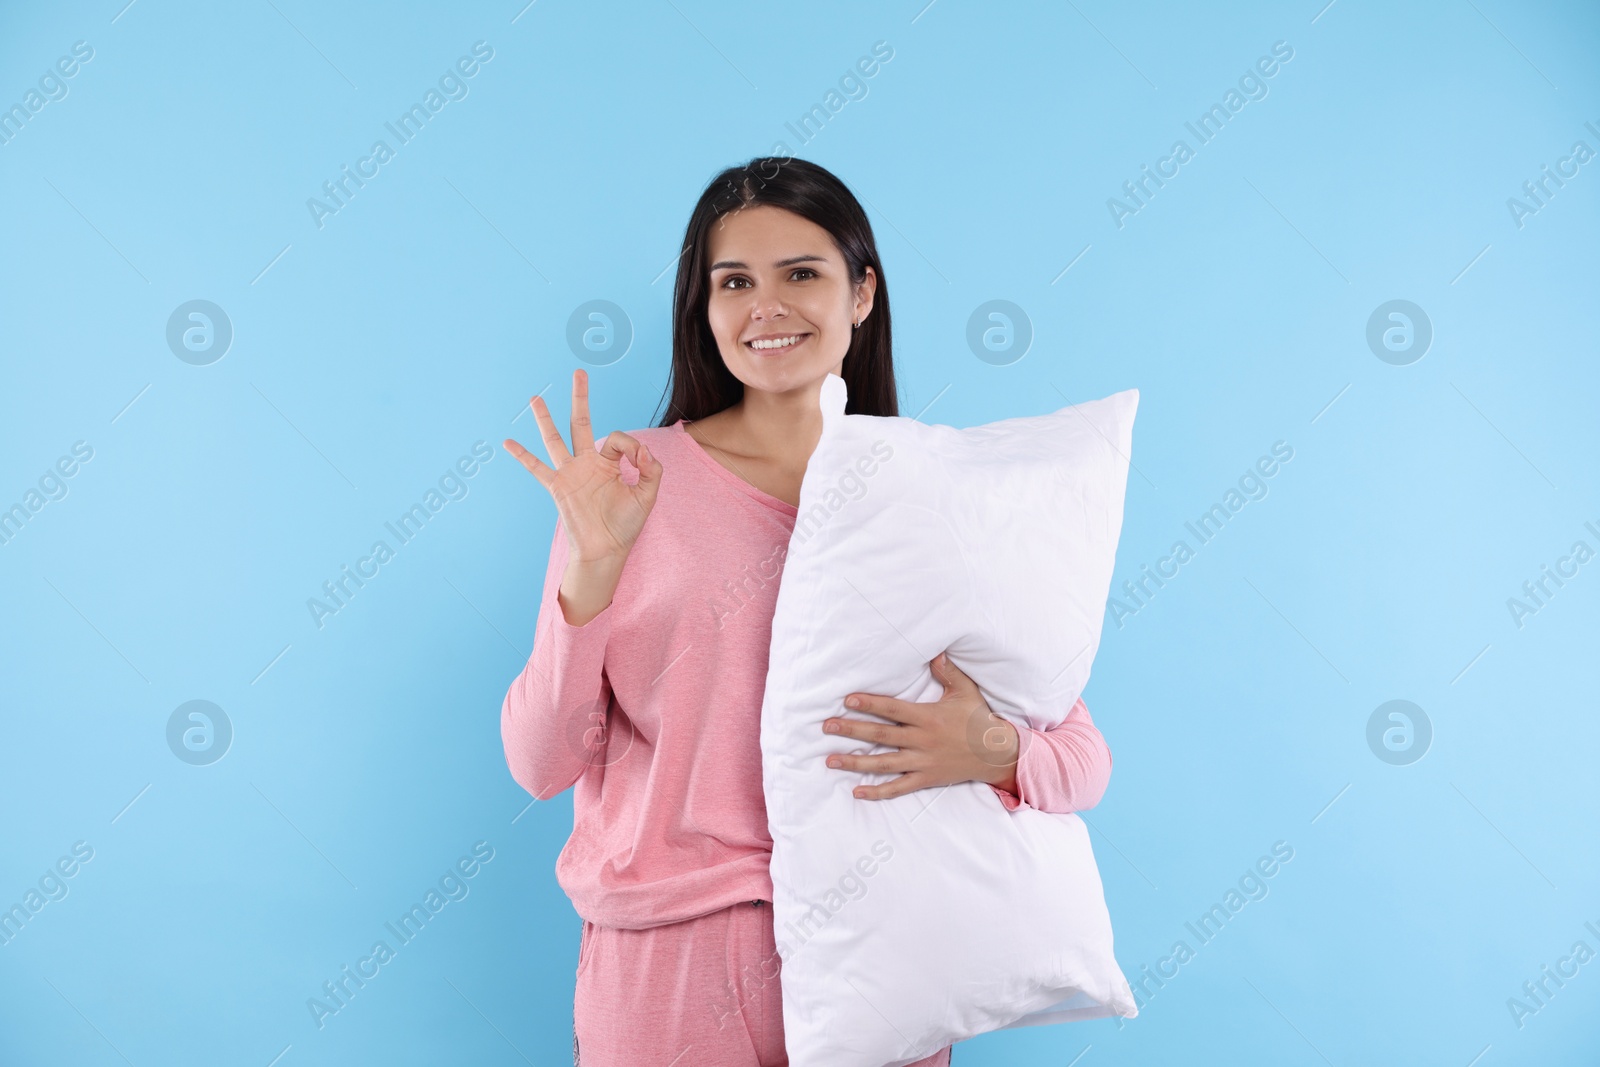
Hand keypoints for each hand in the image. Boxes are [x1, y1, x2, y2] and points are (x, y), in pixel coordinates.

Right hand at [503, 368, 662, 564]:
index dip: (631, 446)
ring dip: (545, 418)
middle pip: (582, 423)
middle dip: (580, 398)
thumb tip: (641, 449)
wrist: (606, 550)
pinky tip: (507, 443)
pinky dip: (522, 456)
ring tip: (535, 398)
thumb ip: (651, 469)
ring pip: (556, 439)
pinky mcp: (558, 487)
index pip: (617, 438)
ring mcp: (570, 473)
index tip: (639, 460)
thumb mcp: (647, 495)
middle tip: (579, 373)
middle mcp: (587, 463)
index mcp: (609, 463)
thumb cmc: (626, 525)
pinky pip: (537, 469)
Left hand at [821, 653, 1021, 800]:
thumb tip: (935, 650)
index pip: (893, 710)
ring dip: (856, 762)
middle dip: (852, 730)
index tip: (847, 700)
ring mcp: (922, 763)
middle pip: (881, 735)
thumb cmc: (978, 719)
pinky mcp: (925, 779)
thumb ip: (948, 671)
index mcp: (928, 717)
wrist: (996, 754)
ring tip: (831, 760)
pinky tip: (857, 791)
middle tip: (827, 727)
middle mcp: (922, 741)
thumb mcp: (965, 691)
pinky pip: (898, 787)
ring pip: (884, 763)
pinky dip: (878, 791)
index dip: (870, 704)